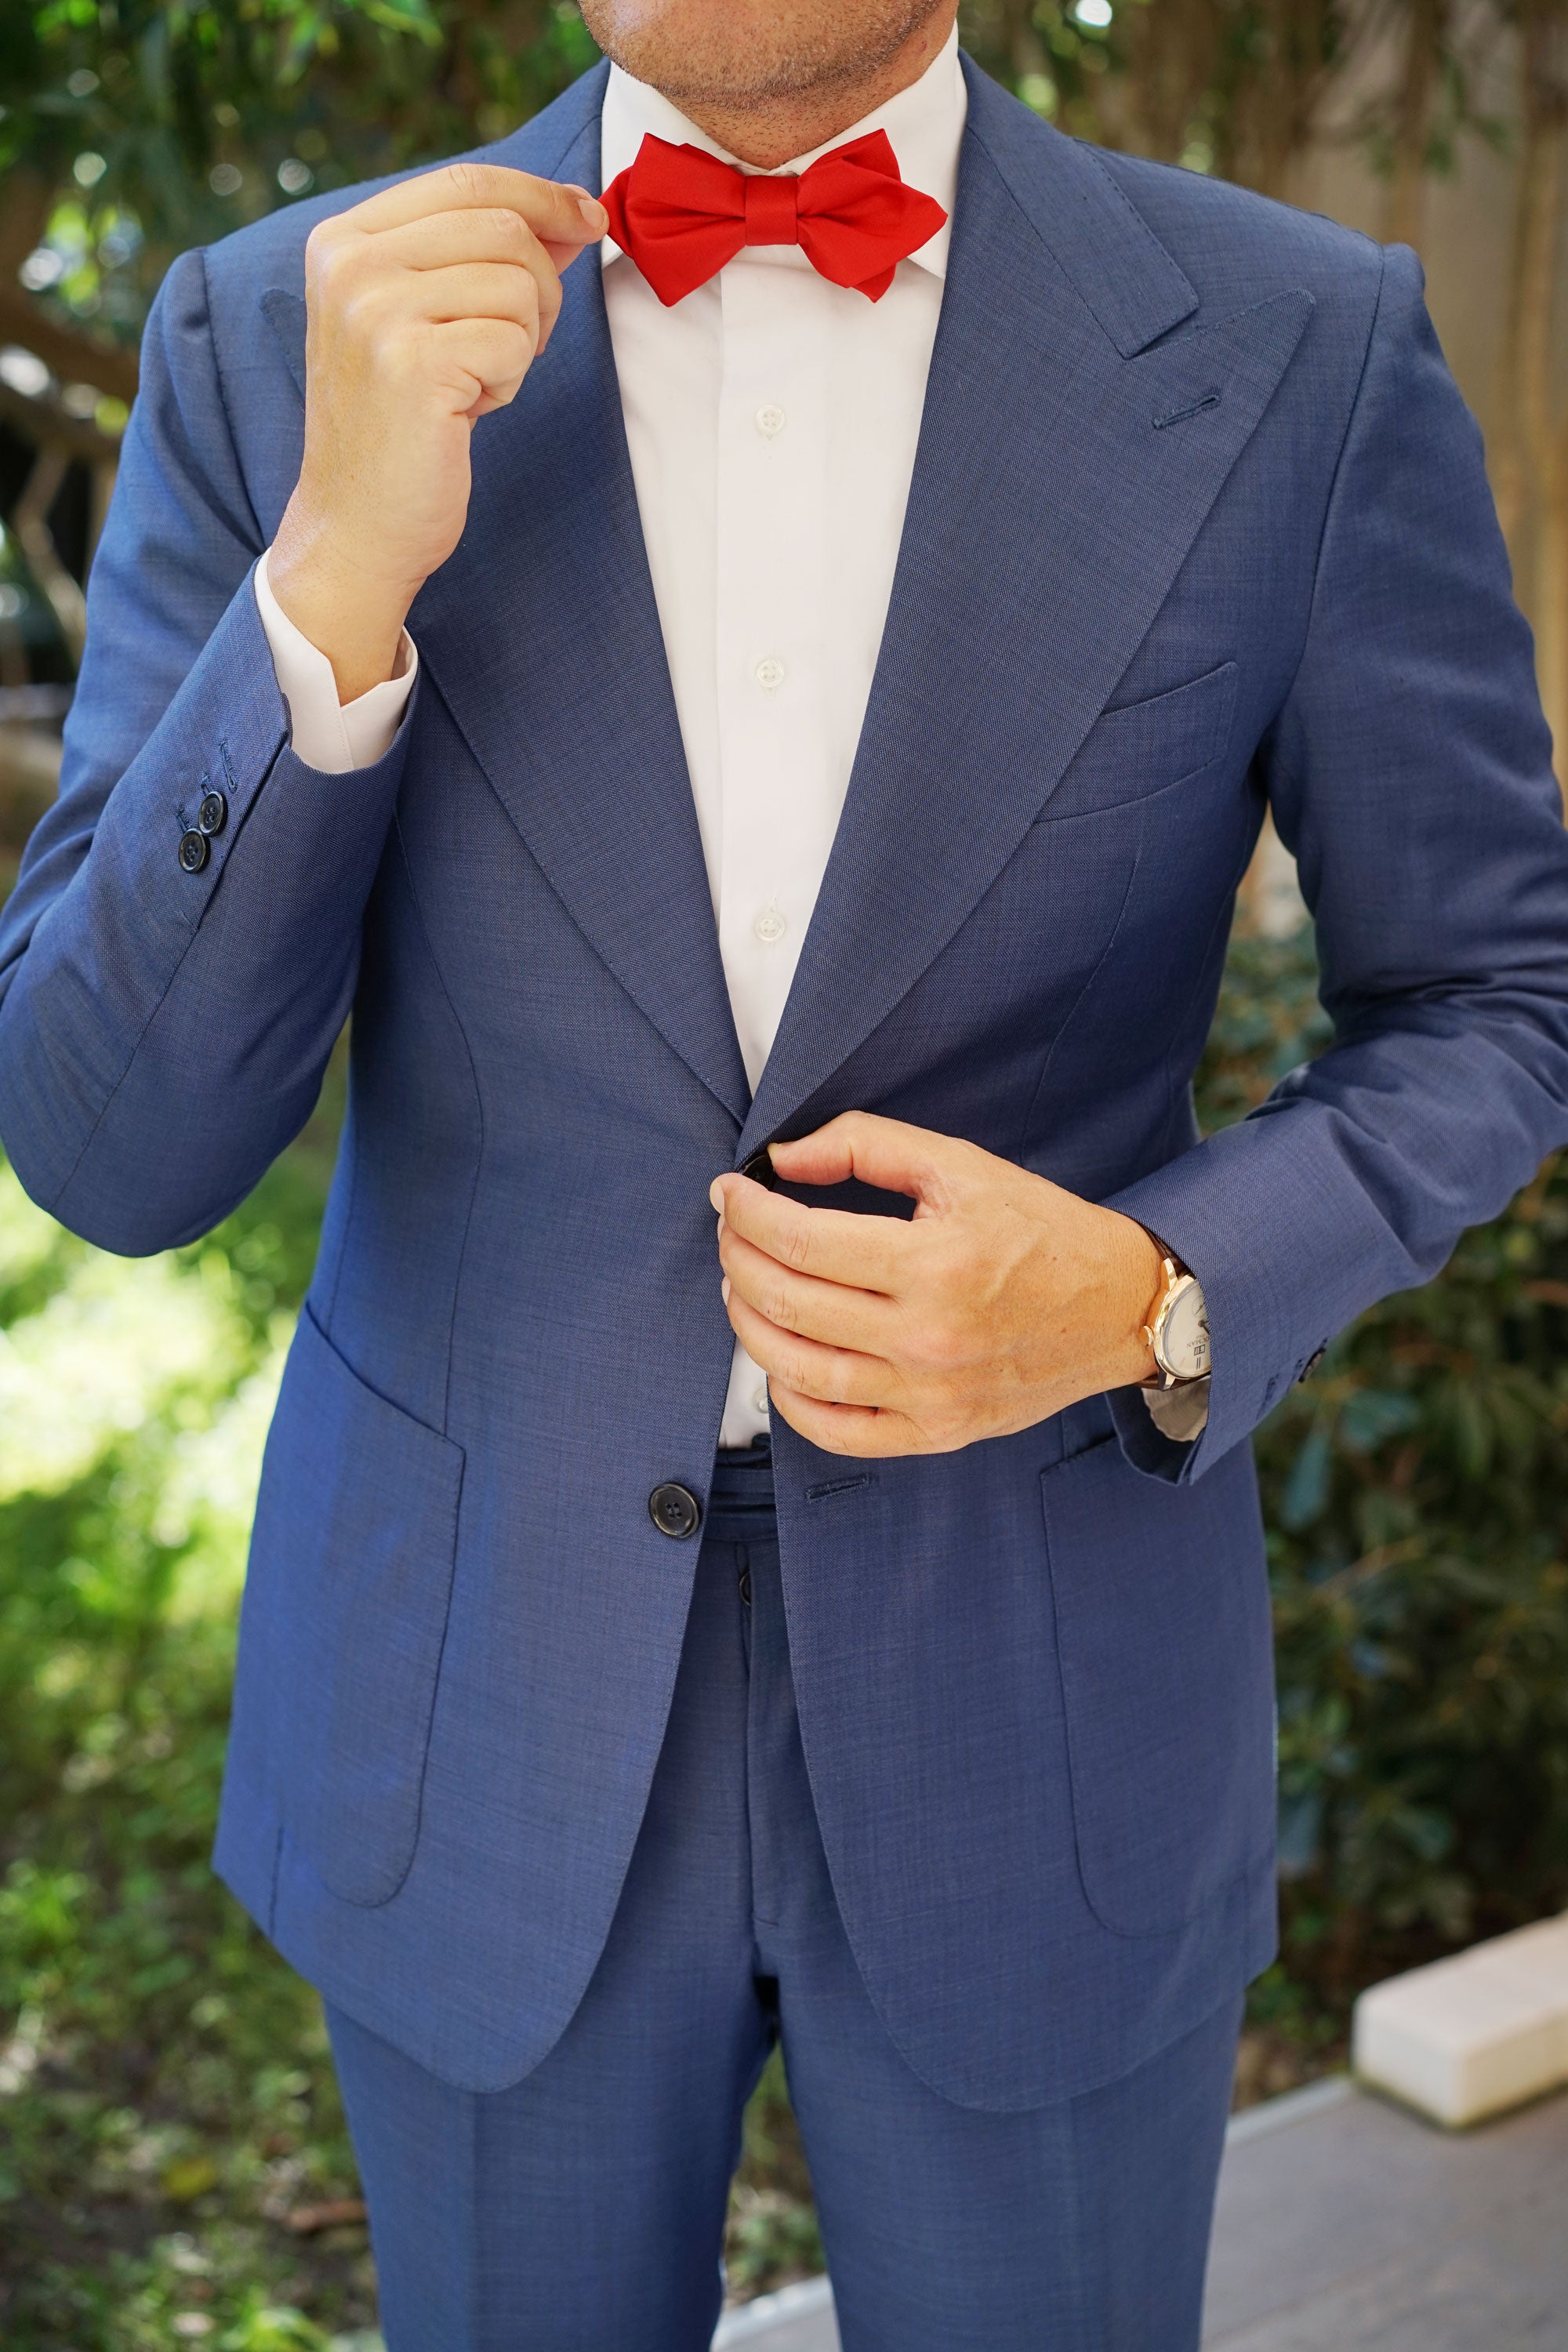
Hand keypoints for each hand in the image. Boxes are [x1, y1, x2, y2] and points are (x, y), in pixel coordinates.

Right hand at [268, 163, 606, 699]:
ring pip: (518, 283)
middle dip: (541, 288)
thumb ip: (481, 258)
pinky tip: (469, 410)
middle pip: (503, 226)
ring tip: (475, 384)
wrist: (357, 527)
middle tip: (519, 347)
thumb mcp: (425, 321)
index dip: (541, 195)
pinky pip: (515, 340)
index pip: (467, 180)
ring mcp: (376, 310)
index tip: (590, 218)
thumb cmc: (399, 429)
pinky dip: (510, 381)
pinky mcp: (413, 363)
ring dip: (522, 342)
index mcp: (344, 240)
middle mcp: (351, 263)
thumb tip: (574, 214)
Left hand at [709, 1112, 1162, 1456]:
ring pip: (799, 1371)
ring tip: (743, 1288)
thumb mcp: (961, 1164)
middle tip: (731, 1233)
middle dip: (738, 1259)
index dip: (746, 1213)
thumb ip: (867, 1146)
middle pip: (790, 1303)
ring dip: (750, 1324)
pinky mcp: (936, 1432)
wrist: (1118, 1308)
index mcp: (936, 1263)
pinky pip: (836, 1432)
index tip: (729, 1192)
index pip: (801, 1241)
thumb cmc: (1040, 1231)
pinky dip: (789, 1400)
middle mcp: (930, 1336)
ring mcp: (930, 1394)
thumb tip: (784, 1158)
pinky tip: (778, 1360)